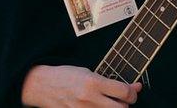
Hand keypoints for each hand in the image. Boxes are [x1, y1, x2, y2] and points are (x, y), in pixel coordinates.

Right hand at [21, 65, 141, 106]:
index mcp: (93, 82)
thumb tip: (129, 88)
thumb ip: (108, 81)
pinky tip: (99, 107)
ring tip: (110, 103)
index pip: (123, 91)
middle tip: (124, 99)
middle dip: (126, 104)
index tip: (133, 90)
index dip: (133, 92)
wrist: (42, 85)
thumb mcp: (87, 72)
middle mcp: (89, 98)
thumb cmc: (64, 76)